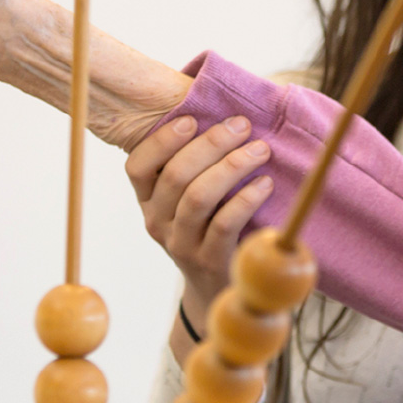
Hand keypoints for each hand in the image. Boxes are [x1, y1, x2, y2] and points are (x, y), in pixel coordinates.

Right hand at [126, 115, 275, 323]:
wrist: (219, 289)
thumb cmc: (212, 225)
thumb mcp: (193, 197)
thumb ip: (197, 163)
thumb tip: (224, 113)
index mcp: (147, 201)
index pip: (137, 166)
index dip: (162, 140)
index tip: (192, 117)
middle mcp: (156, 222)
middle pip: (174, 175)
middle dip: (211, 143)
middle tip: (242, 125)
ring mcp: (180, 244)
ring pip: (198, 196)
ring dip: (232, 166)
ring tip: (260, 150)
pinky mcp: (208, 261)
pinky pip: (225, 223)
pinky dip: (246, 198)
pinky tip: (265, 183)